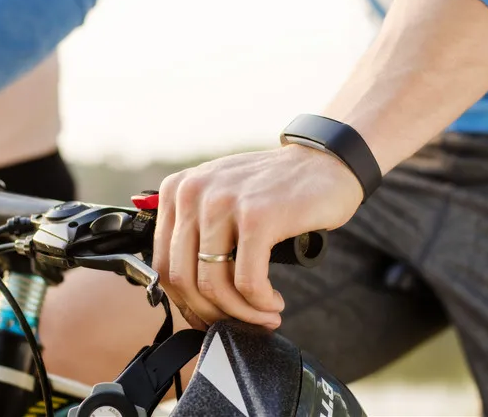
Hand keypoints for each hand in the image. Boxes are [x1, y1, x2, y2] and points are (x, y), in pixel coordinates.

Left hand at [153, 143, 362, 329]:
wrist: (324, 162)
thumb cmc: (275, 188)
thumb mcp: (222, 199)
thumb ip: (196, 234)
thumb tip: (185, 297)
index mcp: (177, 190)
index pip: (163, 266)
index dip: (187, 304)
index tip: (212, 318)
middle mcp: (193, 192)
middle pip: (185, 280)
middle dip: (213, 315)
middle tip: (240, 324)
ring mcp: (224, 203)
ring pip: (214, 286)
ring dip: (241, 314)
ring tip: (264, 316)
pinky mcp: (257, 217)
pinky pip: (248, 282)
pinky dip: (260, 303)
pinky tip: (274, 303)